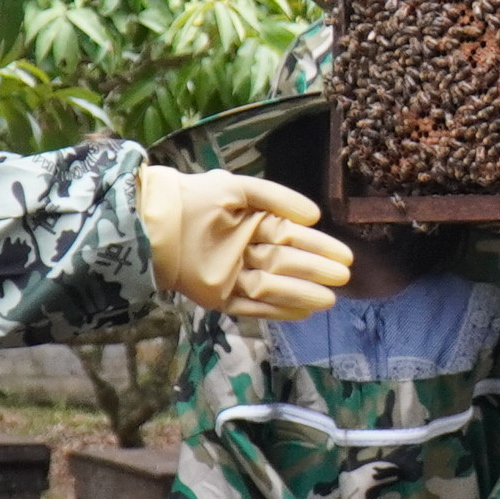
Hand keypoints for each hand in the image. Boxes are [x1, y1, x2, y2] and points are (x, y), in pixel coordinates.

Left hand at [136, 165, 354, 321]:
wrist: (155, 220)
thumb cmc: (197, 197)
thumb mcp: (238, 187)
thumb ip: (277, 197)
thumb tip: (314, 216)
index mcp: (254, 224)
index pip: (293, 237)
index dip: (319, 246)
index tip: (345, 256)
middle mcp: (248, 251)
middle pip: (288, 263)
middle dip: (316, 269)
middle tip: (343, 276)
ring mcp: (234, 275)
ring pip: (275, 286)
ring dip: (302, 292)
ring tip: (329, 297)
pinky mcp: (219, 297)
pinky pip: (252, 307)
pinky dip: (276, 310)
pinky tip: (302, 311)